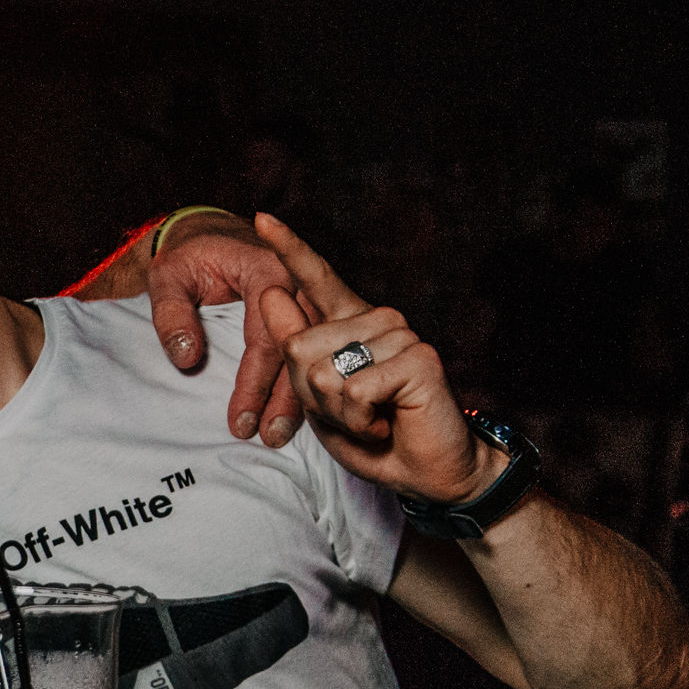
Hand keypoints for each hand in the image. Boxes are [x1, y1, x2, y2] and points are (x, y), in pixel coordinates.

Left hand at [148, 212, 303, 446]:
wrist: (212, 237)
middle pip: (300, 352)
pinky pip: (319, 351)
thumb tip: (187, 358)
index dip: (254, 384)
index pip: (265, 338)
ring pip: (317, 355)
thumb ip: (171, 314)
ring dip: (300, 399)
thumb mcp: (167, 276)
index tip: (241, 420)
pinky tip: (296, 415)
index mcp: (267, 271)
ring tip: (279, 435)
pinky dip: (308, 384)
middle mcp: (299, 285)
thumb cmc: (189, 257)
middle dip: (285, 400)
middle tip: (267, 437)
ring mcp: (311, 299)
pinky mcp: (312, 313)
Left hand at [253, 213, 500, 503]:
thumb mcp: (319, 396)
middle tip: (353, 412)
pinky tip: (386, 424)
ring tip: (374, 418)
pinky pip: (355, 390)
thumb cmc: (372, 435)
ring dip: (339, 414)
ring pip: (324, 373)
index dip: (289, 248)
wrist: (426, 471)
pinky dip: (361, 421)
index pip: (316, 278)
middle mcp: (377, 319)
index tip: (261, 218)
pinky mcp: (419, 357)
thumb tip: (272, 291)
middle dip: (312, 397)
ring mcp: (401, 334)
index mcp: (351, 323)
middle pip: (299, 347)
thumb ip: (295, 347)